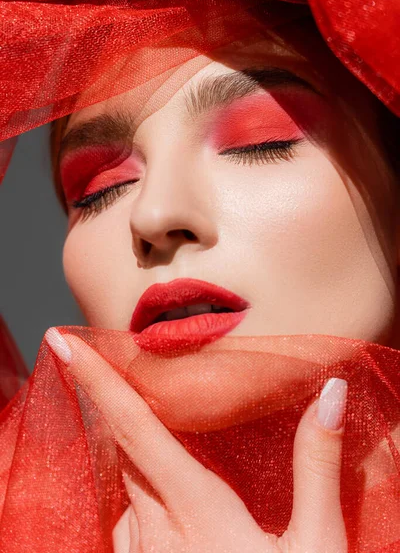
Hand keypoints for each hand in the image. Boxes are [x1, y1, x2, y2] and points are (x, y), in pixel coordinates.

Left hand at [46, 328, 347, 552]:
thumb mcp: (316, 545)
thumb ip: (316, 465)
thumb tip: (328, 393)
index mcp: (196, 508)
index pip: (134, 426)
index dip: (97, 380)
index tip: (61, 342)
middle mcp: (156, 530)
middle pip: (125, 448)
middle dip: (117, 407)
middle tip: (122, 375)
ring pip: (124, 487)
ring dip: (133, 457)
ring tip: (157, 442)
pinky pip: (125, 524)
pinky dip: (138, 498)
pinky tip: (162, 503)